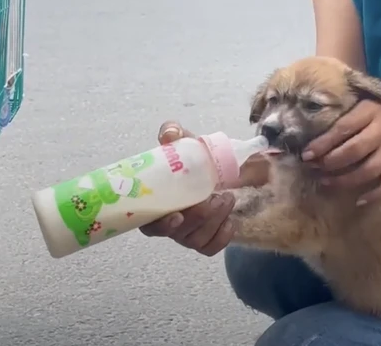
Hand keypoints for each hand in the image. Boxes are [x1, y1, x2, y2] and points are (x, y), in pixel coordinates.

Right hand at [139, 121, 269, 256]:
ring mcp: (186, 235)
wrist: (211, 168)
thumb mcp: (182, 142)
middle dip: (200, 216)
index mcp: (155, 204)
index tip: (177, 215)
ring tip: (228, 198)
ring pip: (197, 240)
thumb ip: (173, 133)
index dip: (162, 225)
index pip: (150, 225)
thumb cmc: (189, 159)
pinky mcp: (204, 240)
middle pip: (179, 233)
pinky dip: (223, 237)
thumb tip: (170, 134)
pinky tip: (231, 221)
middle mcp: (168, 224)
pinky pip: (211, 247)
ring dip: (216, 221)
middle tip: (218, 195)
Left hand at [303, 93, 380, 204]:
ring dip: (345, 180)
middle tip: (312, 168)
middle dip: (331, 162)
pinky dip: (374, 195)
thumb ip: (345, 107)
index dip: (323, 143)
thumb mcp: (367, 98)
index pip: (344, 128)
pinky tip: (358, 201)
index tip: (306, 154)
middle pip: (355, 151)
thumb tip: (311, 119)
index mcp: (371, 111)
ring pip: (369, 170)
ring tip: (325, 182)